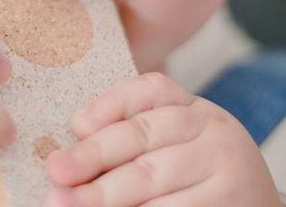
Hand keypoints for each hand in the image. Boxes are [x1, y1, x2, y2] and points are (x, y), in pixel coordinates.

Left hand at [44, 72, 282, 206]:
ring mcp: (225, 170)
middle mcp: (212, 130)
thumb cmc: (197, 170)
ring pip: (153, 180)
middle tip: (57, 171)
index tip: (76, 125)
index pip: (150, 90)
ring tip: (65, 205)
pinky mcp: (229, 206)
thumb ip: (134, 129)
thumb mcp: (175, 139)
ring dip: (105, 197)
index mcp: (193, 106)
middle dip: (94, 156)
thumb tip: (79, 126)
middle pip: (143, 136)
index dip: (110, 103)